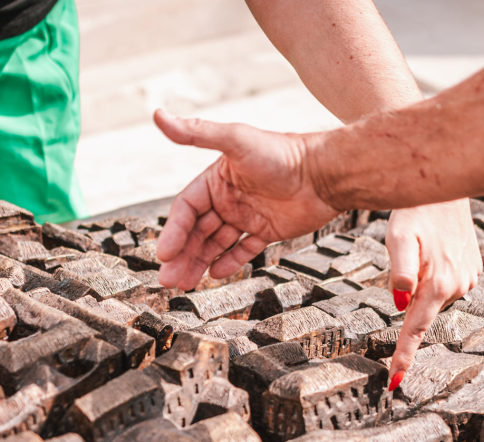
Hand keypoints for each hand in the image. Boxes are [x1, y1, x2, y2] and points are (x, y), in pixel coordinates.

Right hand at [154, 109, 339, 290]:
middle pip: (196, 232)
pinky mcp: (267, 230)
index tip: (164, 254)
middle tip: (168, 279)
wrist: (325, 173)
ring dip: (199, 262)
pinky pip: (242, 249)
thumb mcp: (235, 140)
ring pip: (215, 244)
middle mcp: (229, 197)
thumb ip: (197, 132)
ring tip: (184, 283)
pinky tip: (213, 274)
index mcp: (216, 179)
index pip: (185, 209)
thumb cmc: (282, 153)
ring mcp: (248, 215)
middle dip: (182, 255)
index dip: (173, 232)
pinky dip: (229, 261)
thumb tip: (158, 114)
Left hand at [386, 201, 480, 388]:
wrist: (445, 186)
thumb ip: (399, 272)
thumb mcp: (398, 238)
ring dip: (422, 285)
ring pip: (433, 297)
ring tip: (420, 250)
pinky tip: (433, 251)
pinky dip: (434, 276)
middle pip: (422, 311)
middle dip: (409, 303)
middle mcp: (458, 285)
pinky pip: (445, 284)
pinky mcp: (472, 269)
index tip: (394, 382)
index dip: (403, 355)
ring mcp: (468, 278)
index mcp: (438, 283)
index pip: (415, 329)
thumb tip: (401, 303)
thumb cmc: (415, 210)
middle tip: (406, 264)